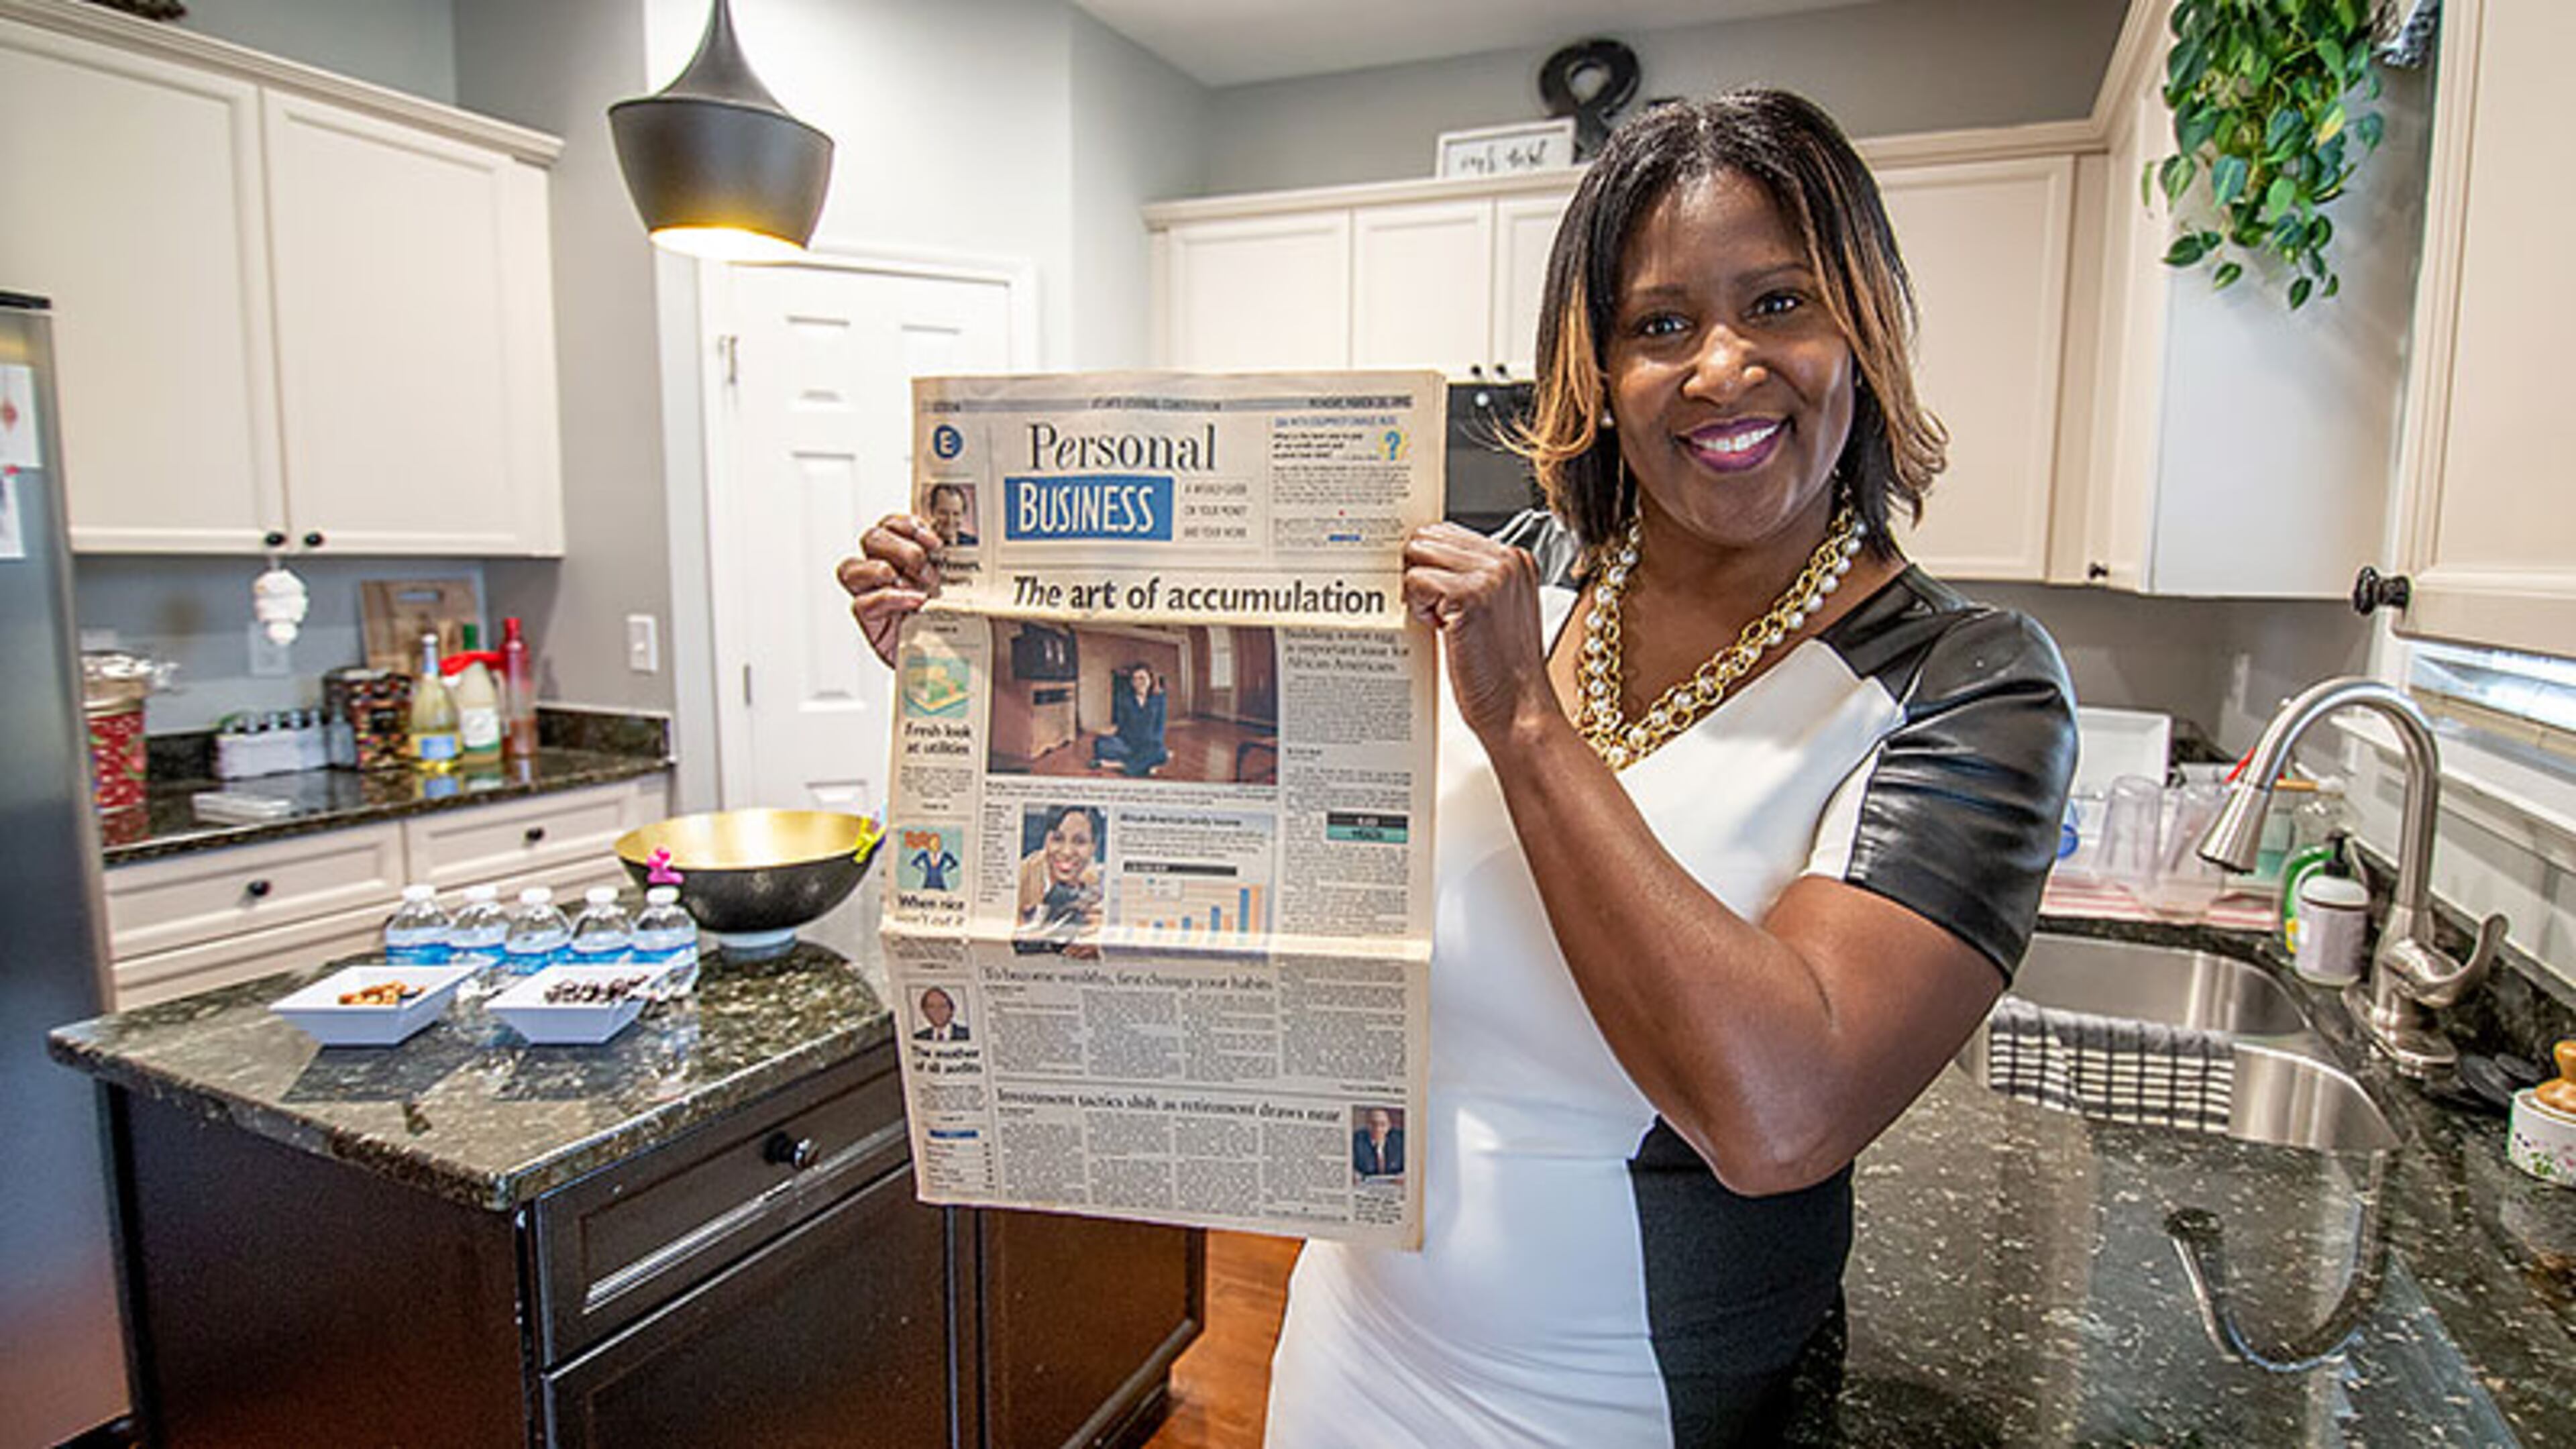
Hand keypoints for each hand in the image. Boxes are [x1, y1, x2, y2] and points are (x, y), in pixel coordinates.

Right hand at [835, 514, 945, 666]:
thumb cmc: (947, 619)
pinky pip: (863, 603)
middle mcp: (880, 569)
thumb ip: (955, 567)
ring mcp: (869, 593)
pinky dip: (889, 598)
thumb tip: (976, 550)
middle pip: (871, 539)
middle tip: (925, 564)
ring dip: (884, 569)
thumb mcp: (955, 587)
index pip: (891, 525)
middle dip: (901, 547)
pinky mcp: (867, 619)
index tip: (935, 540)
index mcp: (900, 554)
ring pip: (852, 568)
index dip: (909, 525)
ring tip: (916, 584)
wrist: (942, 660)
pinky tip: (913, 602)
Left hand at [1401, 523, 1557, 744]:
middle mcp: (1506, 560)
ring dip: (1418, 589)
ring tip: (1441, 621)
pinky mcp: (1471, 596)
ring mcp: (1491, 575)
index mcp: (1515, 560)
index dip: (1429, 562)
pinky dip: (1418, 607)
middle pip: (1429, 537)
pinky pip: (1416, 581)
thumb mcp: (1492, 611)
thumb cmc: (1502, 673)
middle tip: (1435, 610)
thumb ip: (1468, 581)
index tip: (1429, 590)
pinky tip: (1441, 629)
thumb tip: (1422, 563)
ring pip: (1419, 554)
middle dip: (1419, 570)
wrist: (1519, 711)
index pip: (1448, 533)